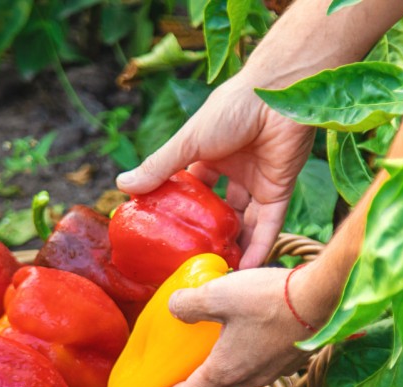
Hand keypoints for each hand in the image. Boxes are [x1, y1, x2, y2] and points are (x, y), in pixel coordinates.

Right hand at [116, 77, 314, 268]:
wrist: (280, 96)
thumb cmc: (232, 109)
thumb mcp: (188, 141)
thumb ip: (159, 167)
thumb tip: (121, 186)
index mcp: (211, 154)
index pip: (193, 187)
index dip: (182, 209)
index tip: (167, 235)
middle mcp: (235, 170)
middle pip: (219, 210)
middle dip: (208, 234)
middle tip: (192, 263)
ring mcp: (258, 182)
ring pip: (244, 222)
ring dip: (234, 247)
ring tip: (218, 275)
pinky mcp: (281, 191)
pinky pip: (269, 225)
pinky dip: (258, 247)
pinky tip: (245, 270)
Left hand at [157, 266, 317, 386]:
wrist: (322, 299)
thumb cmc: (268, 299)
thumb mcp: (217, 294)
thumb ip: (188, 304)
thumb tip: (173, 308)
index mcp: (225, 371)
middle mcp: (249, 379)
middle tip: (184, 377)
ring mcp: (273, 373)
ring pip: (240, 385)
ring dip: (223, 380)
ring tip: (214, 360)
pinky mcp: (290, 361)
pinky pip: (261, 372)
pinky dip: (246, 367)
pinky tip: (247, 344)